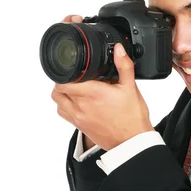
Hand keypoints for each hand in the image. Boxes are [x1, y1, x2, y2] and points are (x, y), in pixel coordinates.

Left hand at [51, 15, 153, 151]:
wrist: (132, 142)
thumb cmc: (132, 118)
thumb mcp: (130, 87)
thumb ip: (123, 65)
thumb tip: (118, 49)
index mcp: (93, 93)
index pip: (65, 79)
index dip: (67, 72)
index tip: (75, 69)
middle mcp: (81, 106)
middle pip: (58, 89)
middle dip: (64, 80)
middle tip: (76, 77)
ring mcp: (78, 117)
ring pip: (57, 101)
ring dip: (61, 93)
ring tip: (74, 88)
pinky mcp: (79, 126)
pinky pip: (63, 113)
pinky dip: (64, 106)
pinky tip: (76, 102)